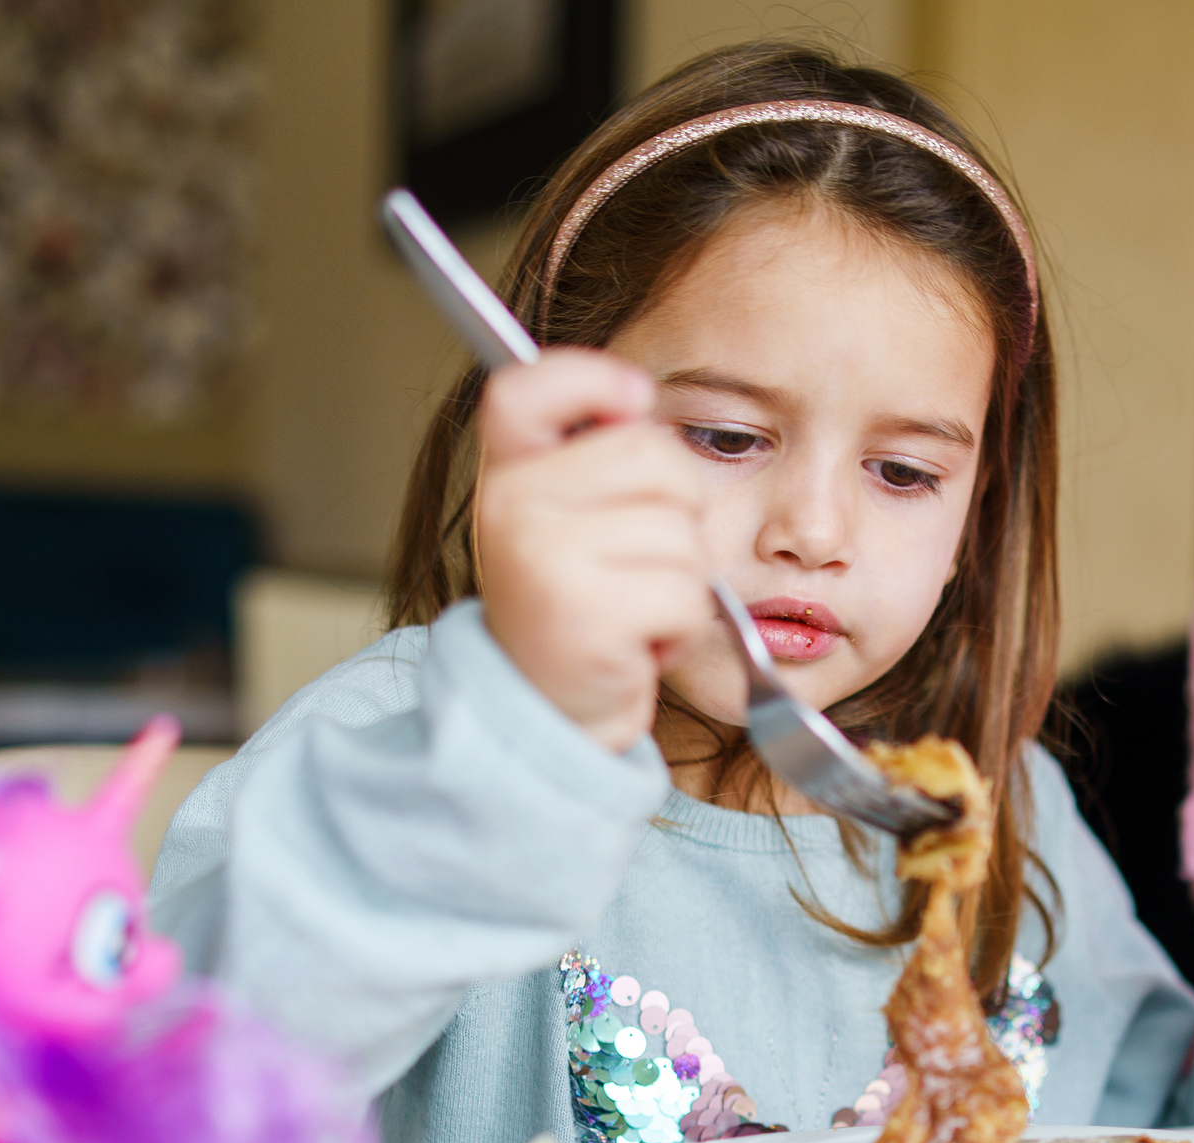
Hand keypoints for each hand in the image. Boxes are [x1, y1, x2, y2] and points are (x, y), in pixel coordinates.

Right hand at [476, 350, 713, 753]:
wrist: (547, 713)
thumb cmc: (572, 608)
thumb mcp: (563, 517)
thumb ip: (591, 452)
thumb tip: (637, 394)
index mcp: (506, 474)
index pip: (527, 388)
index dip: (591, 377)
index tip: (632, 397)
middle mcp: (512, 506)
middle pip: (653, 455)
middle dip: (674, 509)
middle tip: (632, 558)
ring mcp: (545, 559)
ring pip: (682, 533)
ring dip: (679, 580)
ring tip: (629, 606)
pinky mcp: (587, 616)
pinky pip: (687, 593)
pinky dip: (681, 626)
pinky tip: (636, 640)